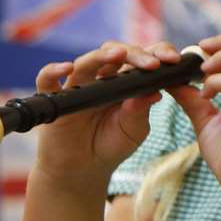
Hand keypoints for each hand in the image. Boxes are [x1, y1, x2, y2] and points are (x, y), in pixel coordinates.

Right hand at [31, 40, 183, 187]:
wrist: (84, 167)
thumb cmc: (112, 144)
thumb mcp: (133, 130)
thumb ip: (140, 112)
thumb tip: (154, 93)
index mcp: (127, 81)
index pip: (142, 58)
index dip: (157, 54)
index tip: (174, 60)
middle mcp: (102, 77)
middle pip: (116, 53)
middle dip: (136, 53)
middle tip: (152, 63)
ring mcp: (78, 85)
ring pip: (87, 61)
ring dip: (102, 56)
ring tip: (119, 56)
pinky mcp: (55, 98)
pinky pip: (47, 80)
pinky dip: (53, 71)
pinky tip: (66, 68)